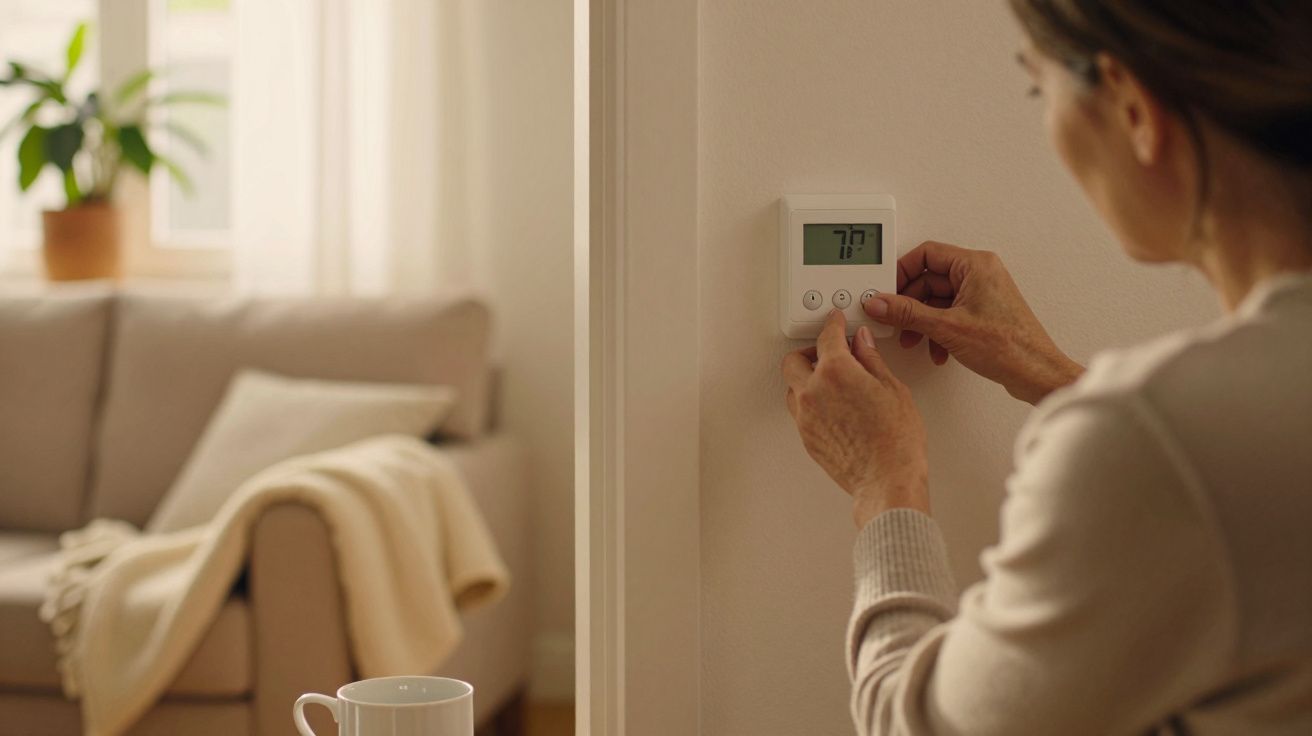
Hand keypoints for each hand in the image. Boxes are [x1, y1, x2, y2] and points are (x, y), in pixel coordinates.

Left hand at [782, 310, 929, 528]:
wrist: (887, 480)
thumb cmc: (896, 440)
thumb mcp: (892, 388)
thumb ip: (871, 360)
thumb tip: (861, 342)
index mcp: (836, 372)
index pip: (827, 336)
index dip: (833, 324)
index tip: (836, 321)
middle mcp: (813, 391)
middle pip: (794, 360)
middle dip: (810, 352)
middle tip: (830, 353)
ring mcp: (805, 417)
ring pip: (792, 387)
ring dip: (806, 378)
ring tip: (831, 381)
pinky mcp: (805, 437)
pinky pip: (799, 411)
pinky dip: (810, 401)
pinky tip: (831, 405)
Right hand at [862, 241, 1083, 404]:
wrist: (1034, 373)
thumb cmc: (1009, 346)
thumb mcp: (947, 327)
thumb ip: (907, 313)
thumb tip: (880, 303)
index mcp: (975, 265)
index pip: (926, 254)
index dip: (902, 271)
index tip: (886, 289)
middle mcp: (979, 274)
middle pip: (928, 280)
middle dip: (909, 304)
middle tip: (894, 318)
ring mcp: (981, 294)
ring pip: (936, 300)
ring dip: (921, 321)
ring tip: (913, 338)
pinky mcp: (981, 313)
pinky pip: (948, 314)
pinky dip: (937, 330)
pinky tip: (935, 349)